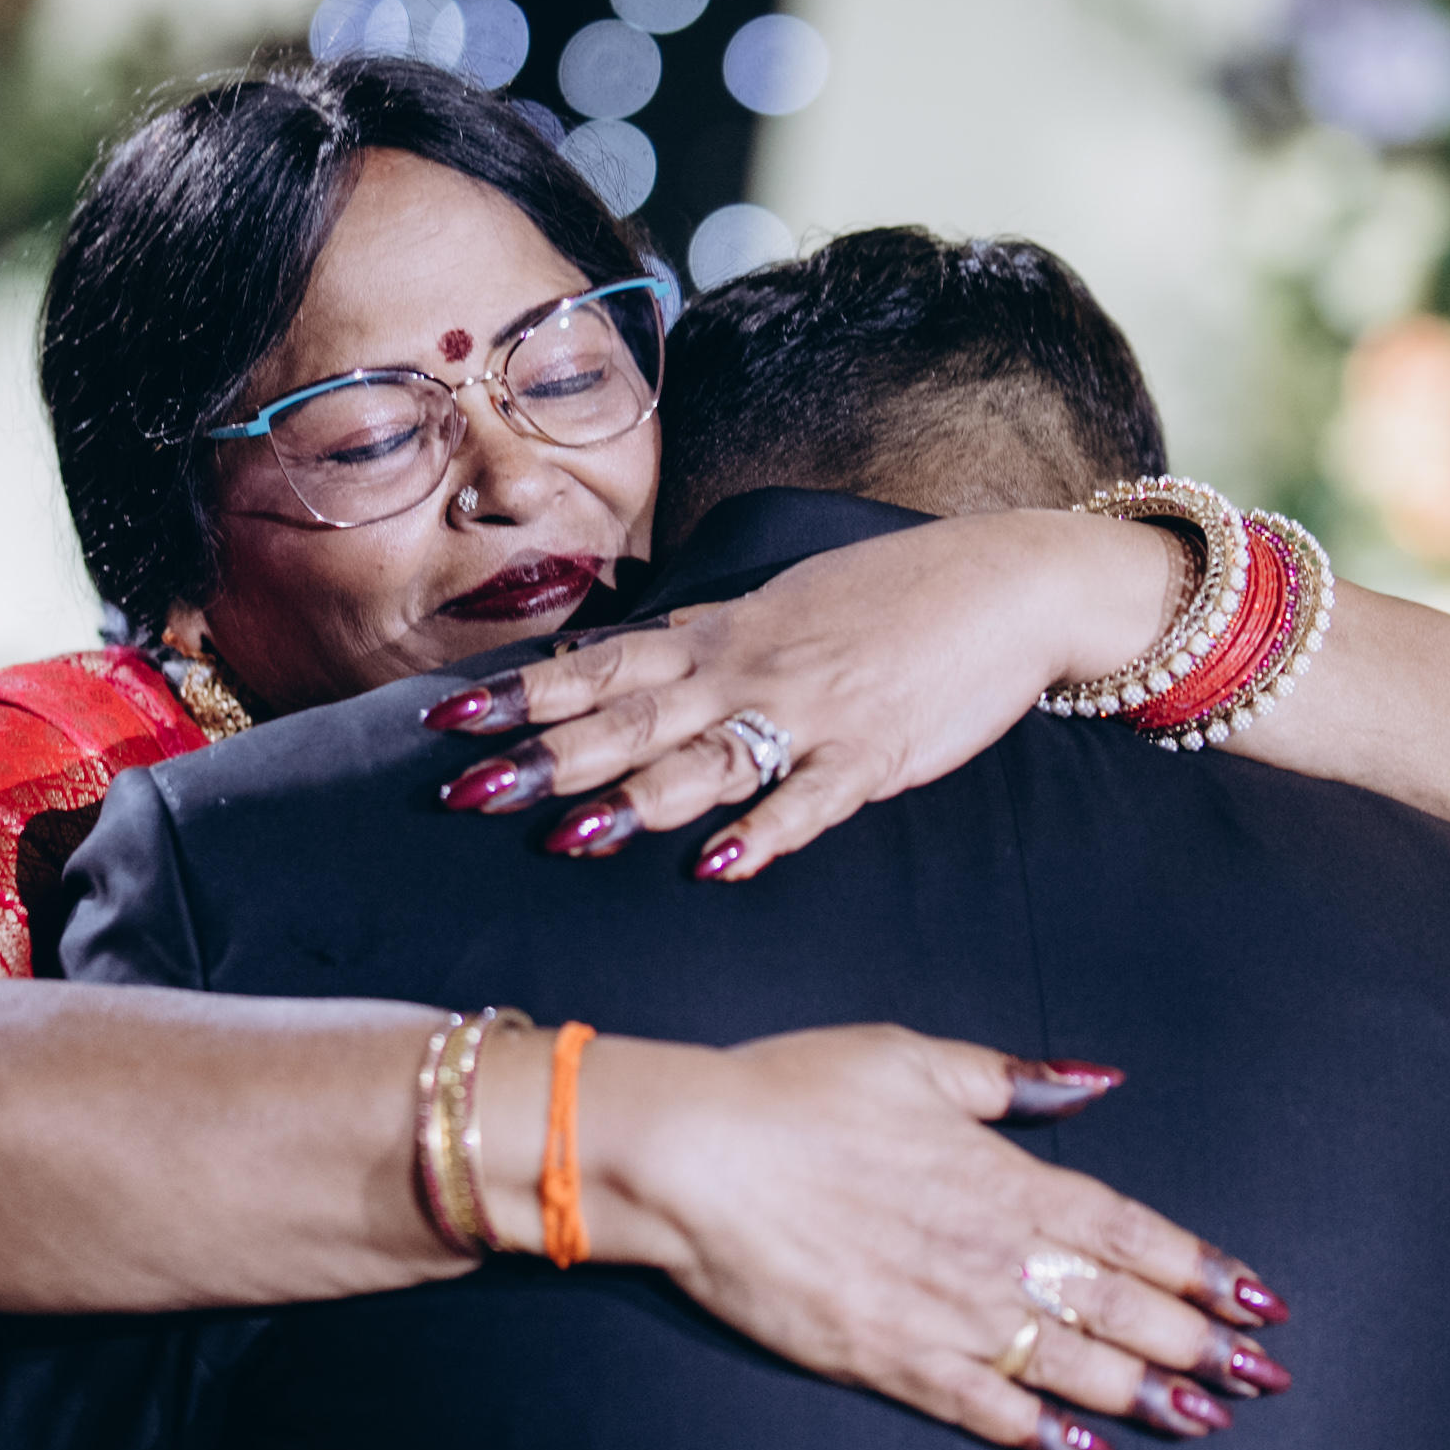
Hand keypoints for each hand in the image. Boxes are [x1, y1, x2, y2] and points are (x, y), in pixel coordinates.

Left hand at [423, 509, 1188, 877]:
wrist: (1005, 582)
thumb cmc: (890, 599)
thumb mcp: (779, 606)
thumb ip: (702, 642)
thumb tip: (619, 659)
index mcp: (720, 635)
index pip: (599, 663)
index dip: (520, 693)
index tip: (444, 718)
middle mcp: (748, 670)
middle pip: (630, 716)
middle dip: (544, 756)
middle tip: (463, 793)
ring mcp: (809, 712)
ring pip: (705, 758)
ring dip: (635, 798)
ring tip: (568, 837)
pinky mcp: (873, 754)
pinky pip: (809, 798)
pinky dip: (763, 832)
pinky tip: (719, 866)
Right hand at [573, 1028, 1288, 1449]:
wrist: (694, 1157)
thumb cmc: (796, 1092)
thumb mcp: (915, 1057)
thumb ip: (1014, 1081)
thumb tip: (1096, 1081)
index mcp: (1003, 1174)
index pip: (1130, 1230)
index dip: (1201, 1269)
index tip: (1259, 1300)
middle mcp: (990, 1251)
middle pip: (1120, 1306)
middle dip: (1199, 1344)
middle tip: (1263, 1378)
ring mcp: (943, 1313)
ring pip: (1069, 1363)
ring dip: (1146, 1393)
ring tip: (1207, 1420)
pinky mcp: (889, 1360)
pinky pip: (982, 1405)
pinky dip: (1040, 1429)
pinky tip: (1088, 1449)